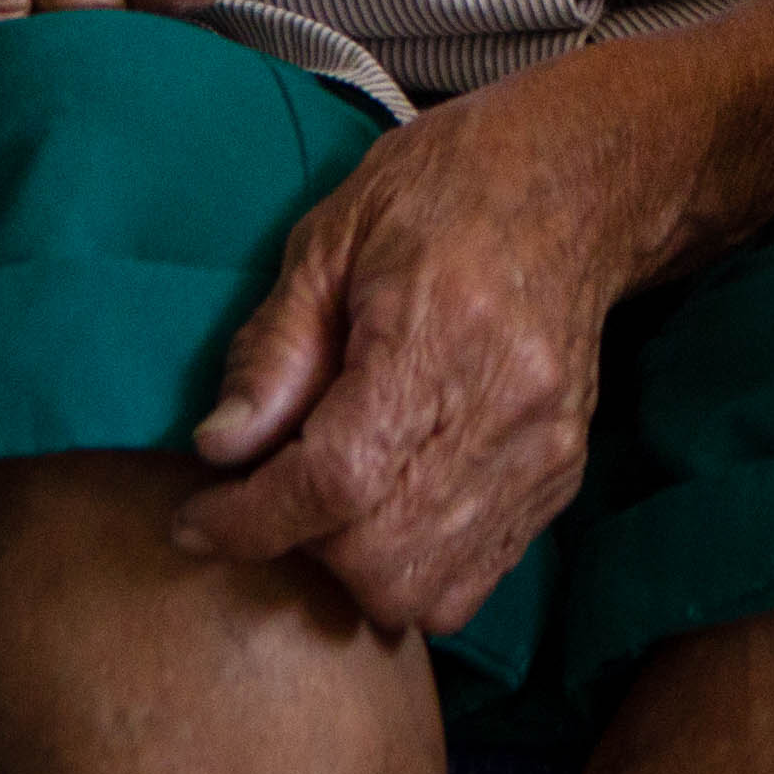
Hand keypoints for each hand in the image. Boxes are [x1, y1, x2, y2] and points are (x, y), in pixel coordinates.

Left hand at [172, 45, 704, 630]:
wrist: (576, 182)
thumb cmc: (444, 190)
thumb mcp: (333, 237)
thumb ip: (276, 347)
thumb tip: (221, 448)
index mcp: (440, 331)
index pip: (336, 478)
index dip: (252, 520)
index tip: (196, 520)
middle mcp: (505, 408)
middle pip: (380, 557)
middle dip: (302, 546)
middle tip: (271, 494)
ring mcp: (544, 453)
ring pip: (428, 591)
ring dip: (355, 571)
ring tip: (330, 505)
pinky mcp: (563, 477)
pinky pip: (474, 581)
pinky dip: (413, 569)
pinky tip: (388, 506)